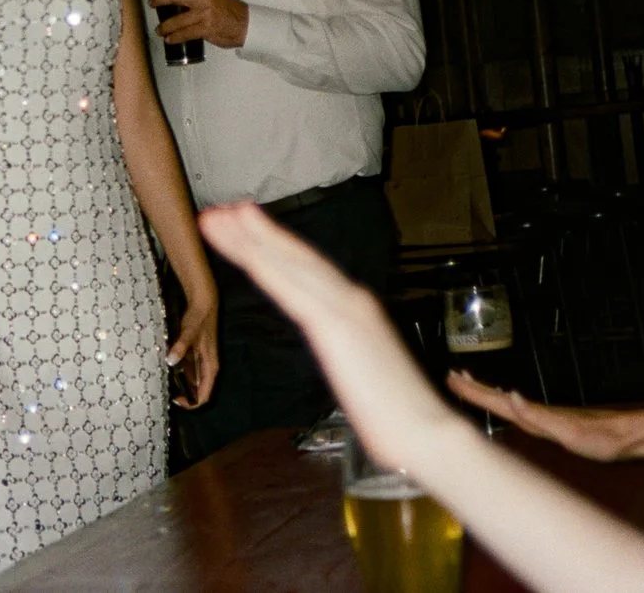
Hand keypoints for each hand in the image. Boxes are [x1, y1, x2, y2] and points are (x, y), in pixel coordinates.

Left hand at [154, 0, 248, 48]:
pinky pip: (185, 33)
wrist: (245, 24)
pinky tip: (169, 39)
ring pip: (178, 19)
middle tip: (152, 3)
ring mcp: (204, 13)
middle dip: (160, 0)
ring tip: (159, 30)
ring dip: (165, 26)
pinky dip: (175, 37)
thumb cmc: (228, 9)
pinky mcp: (206, 28)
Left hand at [168, 295, 219, 408]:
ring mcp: (202, 362)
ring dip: (181, 386)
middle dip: (184, 396)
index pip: (204, 395)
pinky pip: (188, 372)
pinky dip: (179, 375)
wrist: (203, 303)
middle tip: (166, 393)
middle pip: (198, 391)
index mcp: (210, 367)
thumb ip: (181, 346)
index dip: (191, 403)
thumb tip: (170, 361)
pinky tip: (167, 370)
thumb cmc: (199, 318)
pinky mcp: (196, 356)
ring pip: (193, 382)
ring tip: (165, 384)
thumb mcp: (189, 331)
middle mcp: (208, 368)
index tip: (175, 399)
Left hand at [200, 203, 449, 469]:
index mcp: (356, 308)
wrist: (426, 432)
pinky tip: (242, 249)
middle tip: (220, 211)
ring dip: (250, 239)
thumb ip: (346, 348)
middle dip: (255, 232)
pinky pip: (292, 289)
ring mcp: (346, 307)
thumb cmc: (398, 412)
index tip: (244, 227)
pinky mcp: (337, 325)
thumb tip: (335, 348)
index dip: (275, 245)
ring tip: (216, 218)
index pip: (309, 269)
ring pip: (290, 263)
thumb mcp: (364, 369)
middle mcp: (351, 298)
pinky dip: (265, 265)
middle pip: (295, 256)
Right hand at [446, 372, 637, 461]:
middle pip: (499, 399)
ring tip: (470, 383)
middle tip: (452, 376)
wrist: (626, 437)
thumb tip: (511, 397)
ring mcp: (545, 418)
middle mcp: (537, 414)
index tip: (454, 379)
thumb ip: (538, 416)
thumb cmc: (600, 438)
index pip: (498, 401)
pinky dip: (507, 403)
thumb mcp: (568, 432)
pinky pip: (522, 411)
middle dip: (475, 389)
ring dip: (487, 393)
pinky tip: (506, 399)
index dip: (476, 392)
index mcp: (536, 415)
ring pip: (508, 403)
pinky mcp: (555, 423)